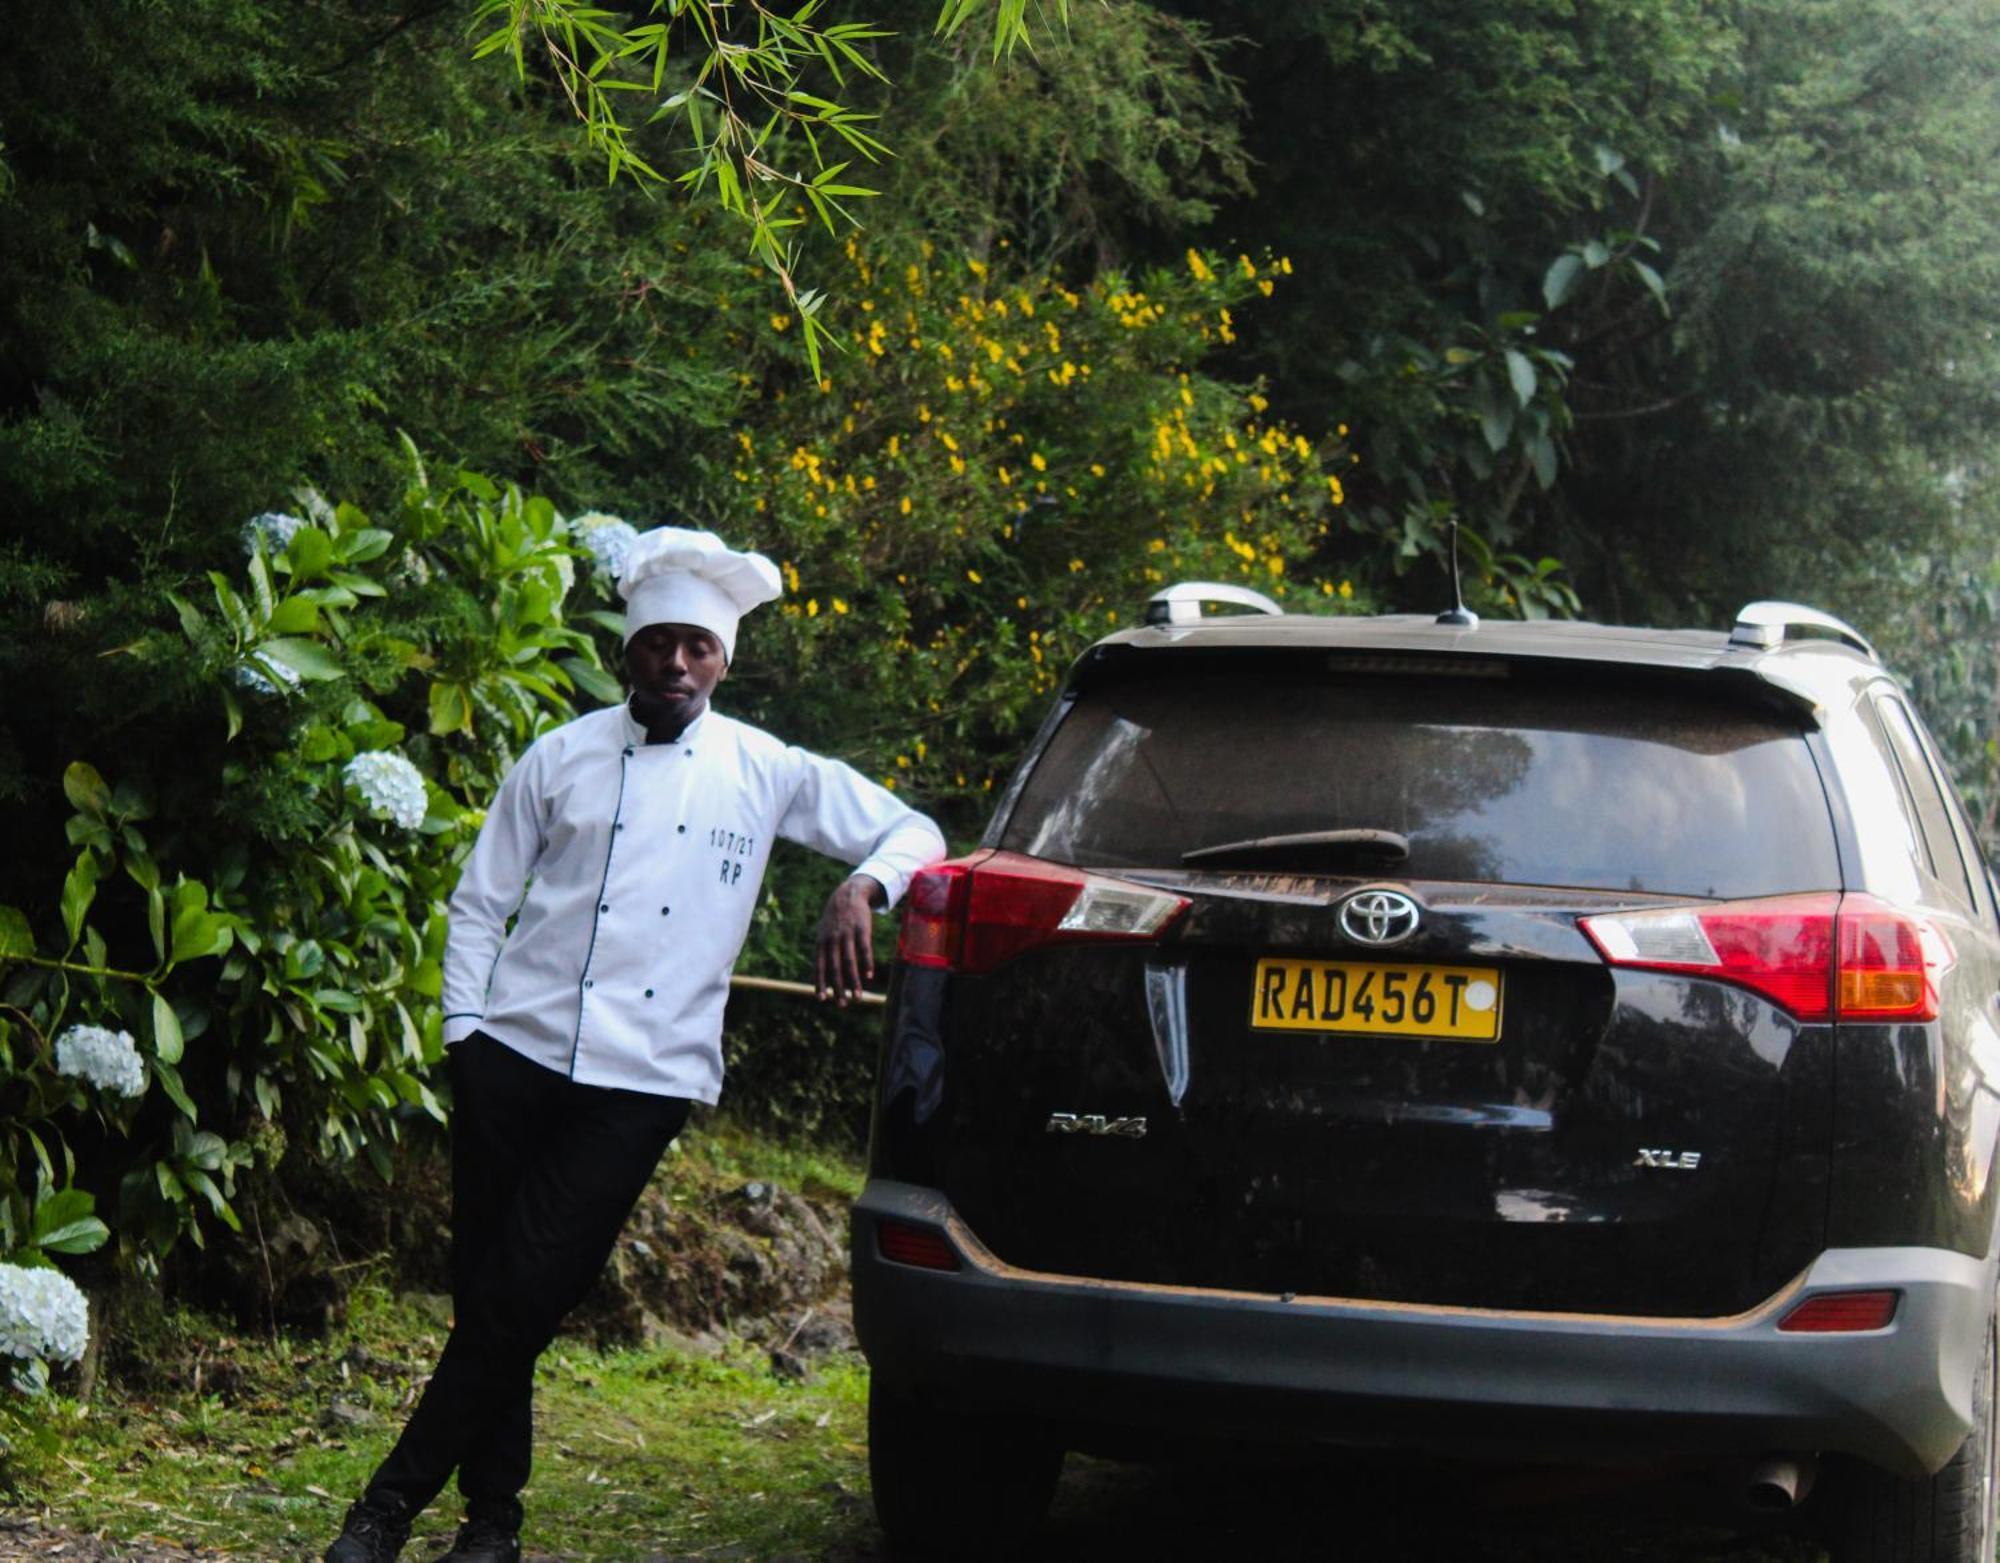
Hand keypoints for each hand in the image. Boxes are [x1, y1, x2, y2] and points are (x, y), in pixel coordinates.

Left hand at [816, 875, 884, 1004]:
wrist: (848, 894)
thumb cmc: (835, 919)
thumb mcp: (823, 932)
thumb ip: (822, 953)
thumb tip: (819, 977)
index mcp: (821, 942)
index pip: (819, 966)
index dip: (820, 982)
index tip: (822, 999)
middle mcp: (832, 939)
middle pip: (834, 968)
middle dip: (839, 988)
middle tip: (843, 1004)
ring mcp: (847, 934)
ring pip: (849, 962)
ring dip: (854, 981)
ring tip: (858, 997)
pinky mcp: (862, 929)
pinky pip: (863, 949)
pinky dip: (866, 963)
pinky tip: (869, 976)